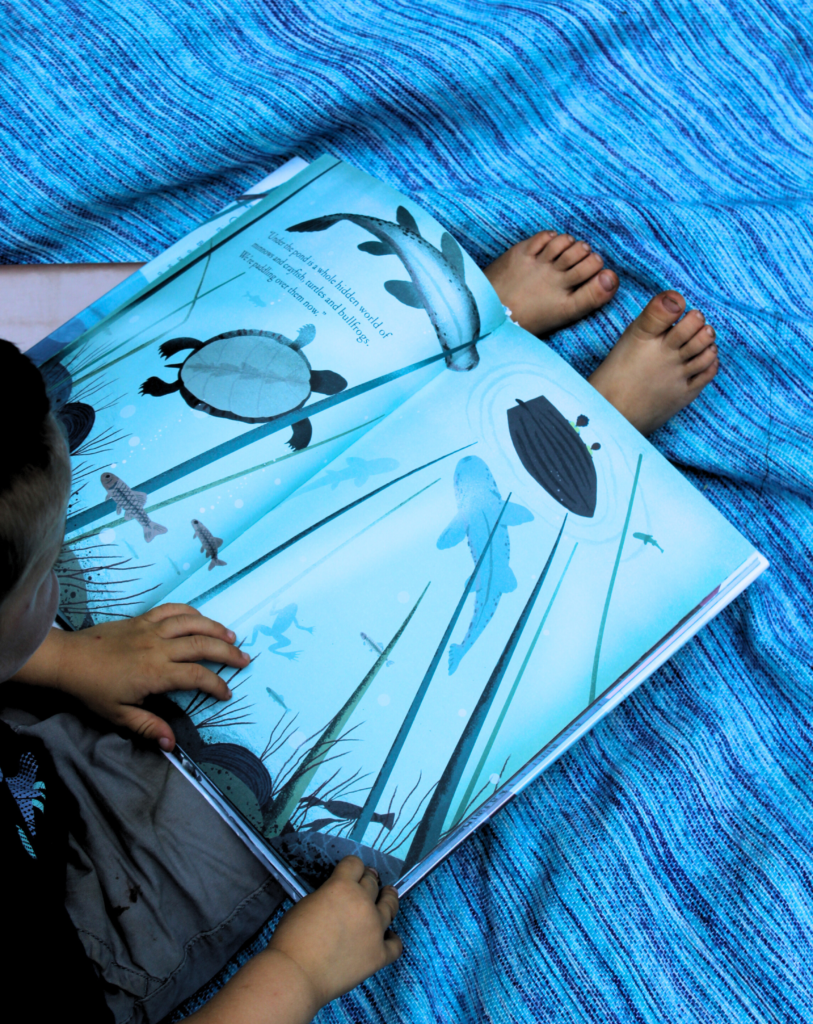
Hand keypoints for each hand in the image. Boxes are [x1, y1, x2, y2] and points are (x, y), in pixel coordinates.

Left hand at [13, 604, 246, 749]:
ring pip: (192, 623)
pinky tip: (201, 617)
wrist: (68, 660)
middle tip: (245, 660)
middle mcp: (158, 648)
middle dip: (227, 653)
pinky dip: (190, 611)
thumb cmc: (93, 690)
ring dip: (215, 628)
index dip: (216, 684)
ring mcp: (151, 630)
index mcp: (155, 673)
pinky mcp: (142, 619)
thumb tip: (171, 744)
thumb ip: (148, 727)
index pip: (196, 676)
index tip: (226, 693)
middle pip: (202, 645)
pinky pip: (172, 610)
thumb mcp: (118, 715)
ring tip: (231, 636)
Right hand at [267, 856, 401, 1010]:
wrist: (296, 975)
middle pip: (372, 883)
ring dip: (388, 899)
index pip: (355, 864)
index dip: (352, 866)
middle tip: (369, 881)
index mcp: (342, 886)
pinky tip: (389, 937)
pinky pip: (395, 944)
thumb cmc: (292, 940)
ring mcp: (374, 929)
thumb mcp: (306, 903)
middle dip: (368, 880)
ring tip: (389, 895)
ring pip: (390, 906)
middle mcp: (363, 903)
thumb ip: (326, 895)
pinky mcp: (379, 954)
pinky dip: (392, 939)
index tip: (353, 870)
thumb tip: (336, 900)